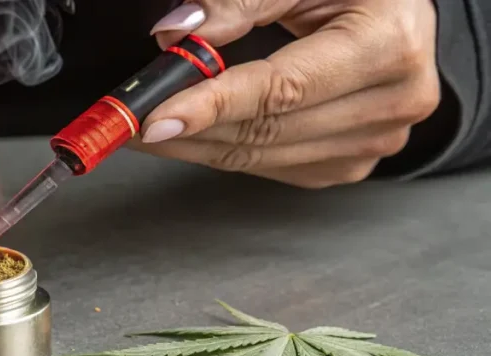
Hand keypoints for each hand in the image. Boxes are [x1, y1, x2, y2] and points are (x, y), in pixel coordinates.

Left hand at [130, 0, 439, 187]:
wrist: (401, 11)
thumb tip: (178, 32)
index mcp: (387, 44)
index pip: (281, 89)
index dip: (211, 105)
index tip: (155, 116)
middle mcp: (394, 100)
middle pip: (266, 130)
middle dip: (188, 129)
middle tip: (128, 123)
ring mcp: (378, 139)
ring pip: (265, 156)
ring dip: (198, 146)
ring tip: (149, 129)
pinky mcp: (355, 161)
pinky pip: (276, 167)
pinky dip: (229, 152)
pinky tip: (196, 137)